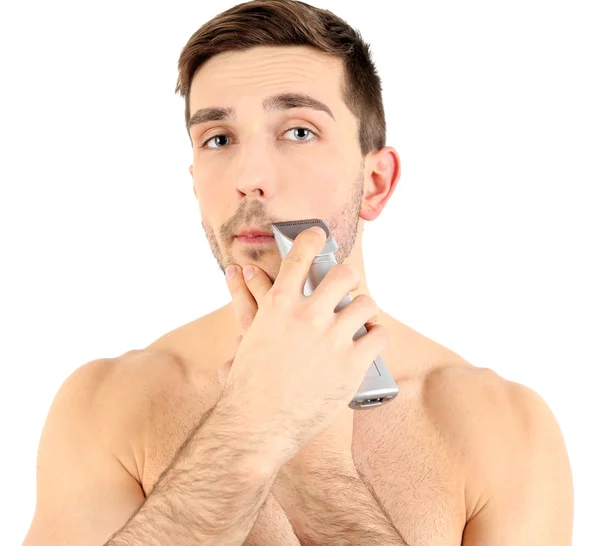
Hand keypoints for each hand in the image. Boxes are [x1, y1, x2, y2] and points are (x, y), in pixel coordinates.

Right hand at [217, 227, 387, 473]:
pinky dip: (377, 335)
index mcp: (278, 305)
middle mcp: (307, 315)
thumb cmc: (247, 386)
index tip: (319, 234)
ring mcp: (332, 338)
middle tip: (347, 284)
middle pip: (343, 274)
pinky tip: (371, 339)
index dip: (312, 240)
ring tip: (362, 317)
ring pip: (365, 303)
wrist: (256, 426)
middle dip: (348, 276)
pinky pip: (378, 336)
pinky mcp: (351, 364)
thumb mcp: (248, 341)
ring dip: (364, 308)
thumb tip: (238, 294)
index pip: (300, 257)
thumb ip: (252, 315)